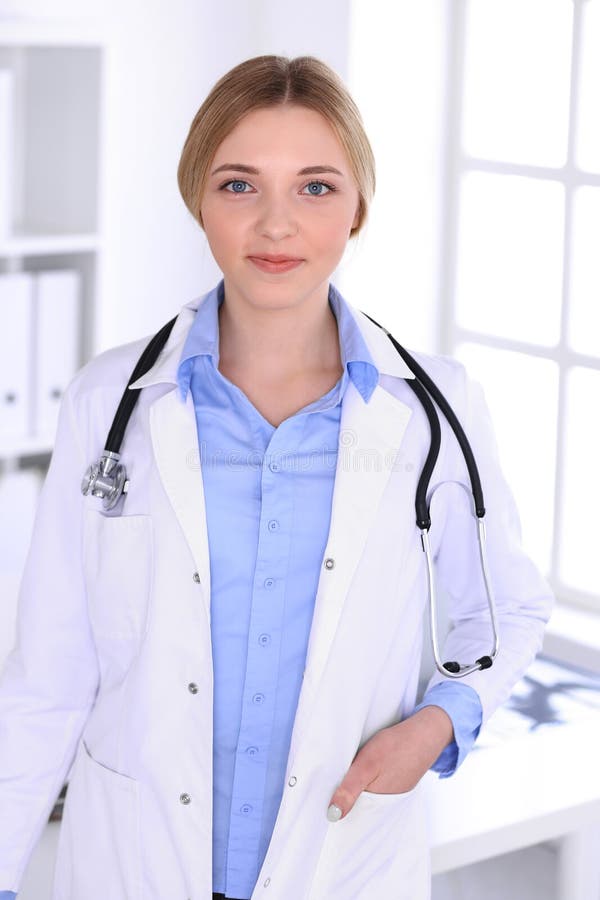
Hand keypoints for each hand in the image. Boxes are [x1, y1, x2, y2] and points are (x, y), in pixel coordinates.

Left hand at [326, 705, 453, 820]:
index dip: (334, 806)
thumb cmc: (396, 747)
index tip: (319, 799)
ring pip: (365, 795)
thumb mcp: (367, 764)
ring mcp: (391, 794)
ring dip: (353, 786)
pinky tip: (362, 769)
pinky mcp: (395, 783)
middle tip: (327, 782)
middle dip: (342, 796)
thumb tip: (333, 815)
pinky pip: (375, 787)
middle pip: (356, 805)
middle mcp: (384, 804)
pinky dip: (367, 780)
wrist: (425, 734)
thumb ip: (350, 789)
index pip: (349, 814)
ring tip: (342, 774)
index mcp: (376, 804)